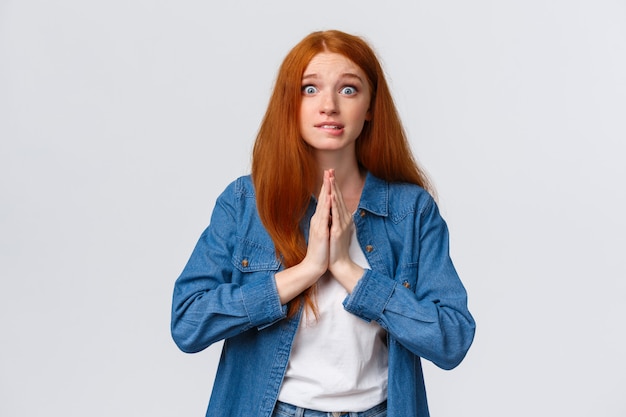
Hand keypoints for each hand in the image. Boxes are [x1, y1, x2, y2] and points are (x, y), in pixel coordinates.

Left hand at [327, 170, 363, 291]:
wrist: (338, 263)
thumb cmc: (335, 247)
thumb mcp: (334, 229)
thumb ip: (334, 218)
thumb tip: (331, 209)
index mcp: (342, 217)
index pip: (337, 198)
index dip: (333, 185)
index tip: (329, 173)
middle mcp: (344, 218)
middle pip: (338, 197)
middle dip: (333, 183)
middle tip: (330, 169)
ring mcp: (341, 224)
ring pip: (337, 203)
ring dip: (334, 190)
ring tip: (330, 178)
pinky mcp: (338, 231)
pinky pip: (336, 215)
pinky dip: (334, 205)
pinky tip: (331, 196)